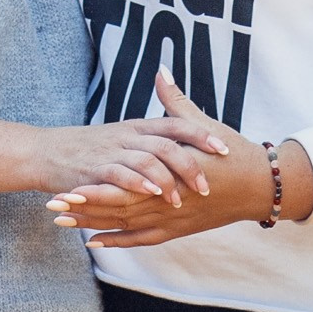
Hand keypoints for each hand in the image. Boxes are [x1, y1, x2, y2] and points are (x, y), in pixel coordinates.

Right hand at [47, 112, 224, 206]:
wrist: (46, 152)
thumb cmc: (88, 149)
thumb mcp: (122, 136)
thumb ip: (150, 138)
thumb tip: (182, 143)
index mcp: (137, 127)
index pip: (176, 124)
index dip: (201, 135)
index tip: (224, 149)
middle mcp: (128, 136)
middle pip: (167, 143)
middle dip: (190, 165)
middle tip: (207, 184)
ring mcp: (111, 151)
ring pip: (147, 159)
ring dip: (167, 179)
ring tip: (181, 199)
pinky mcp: (95, 169)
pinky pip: (121, 173)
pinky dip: (139, 182)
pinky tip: (153, 194)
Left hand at [48, 76, 312, 243]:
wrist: (260, 185)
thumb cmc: (233, 153)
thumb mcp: (202, 125)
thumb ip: (175, 101)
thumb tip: (160, 71)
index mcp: (169, 174)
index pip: (122, 184)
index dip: (91, 185)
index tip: (65, 180)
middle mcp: (167, 202)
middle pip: (116, 208)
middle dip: (83, 206)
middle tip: (52, 204)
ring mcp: (171, 219)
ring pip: (124, 225)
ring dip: (92, 223)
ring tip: (61, 220)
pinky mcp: (177, 230)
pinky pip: (141, 239)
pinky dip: (117, 240)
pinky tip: (93, 240)